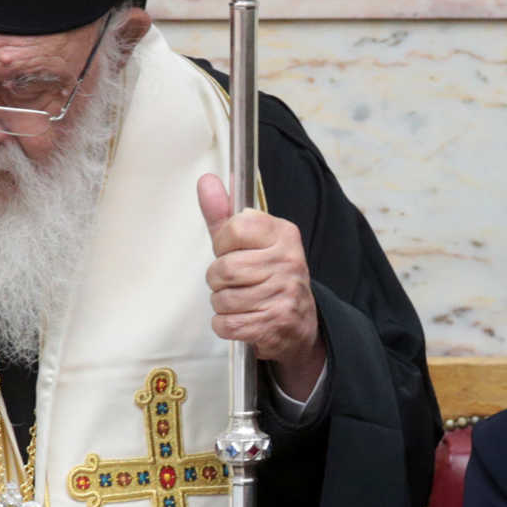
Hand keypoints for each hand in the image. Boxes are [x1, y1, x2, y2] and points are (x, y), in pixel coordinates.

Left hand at [198, 173, 323, 398]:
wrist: (300, 322)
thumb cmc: (268, 275)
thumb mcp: (249, 240)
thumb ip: (224, 213)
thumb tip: (206, 181)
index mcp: (283, 234)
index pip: (236, 228)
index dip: (223, 244)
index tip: (233, 251)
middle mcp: (288, 262)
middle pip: (224, 268)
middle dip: (219, 279)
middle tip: (236, 281)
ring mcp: (283, 294)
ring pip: (222, 298)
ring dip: (222, 303)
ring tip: (242, 300)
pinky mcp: (275, 324)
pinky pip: (227, 324)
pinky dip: (226, 324)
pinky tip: (243, 318)